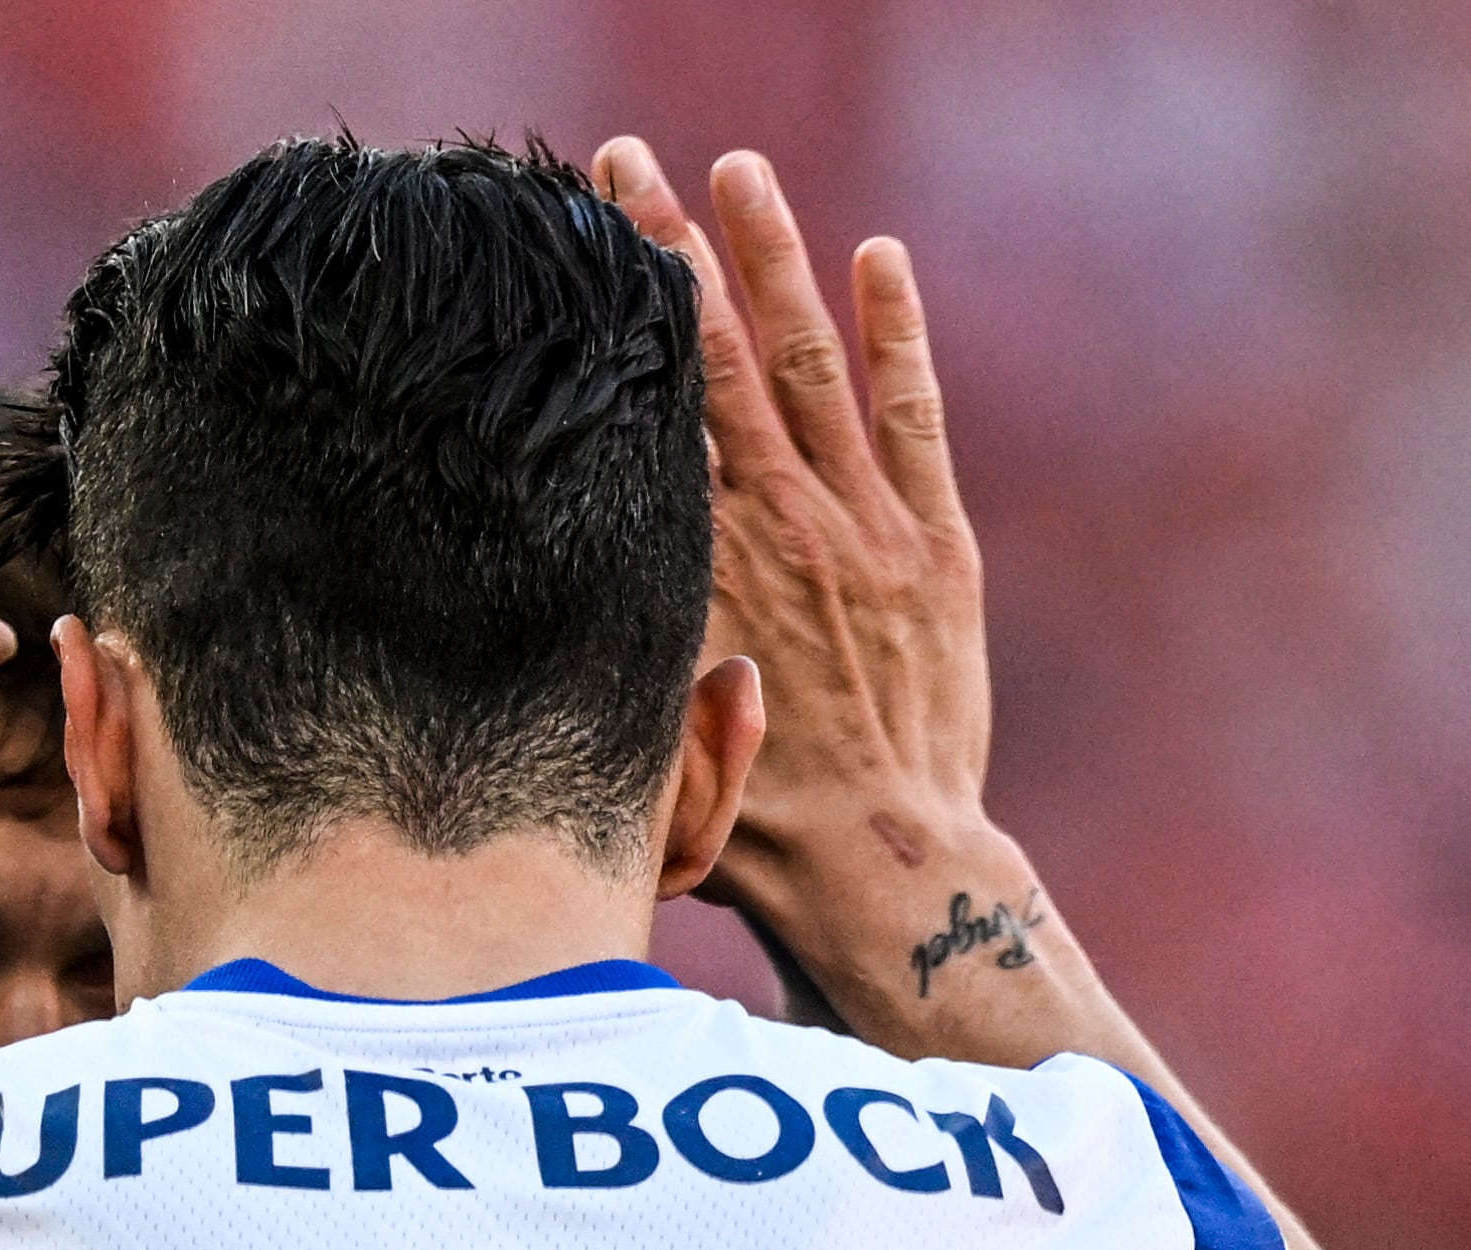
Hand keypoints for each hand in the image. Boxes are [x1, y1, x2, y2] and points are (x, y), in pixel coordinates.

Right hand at [597, 139, 1032, 1048]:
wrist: (880, 869)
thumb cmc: (748, 833)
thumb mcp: (644, 737)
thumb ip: (605, 656)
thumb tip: (537, 593)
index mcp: (693, 568)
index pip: (644, 411)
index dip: (610, 318)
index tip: (569, 239)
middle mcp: (770, 526)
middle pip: (707, 358)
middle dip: (662, 250)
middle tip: (625, 161)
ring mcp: (859, 528)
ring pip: (805, 363)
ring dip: (769, 258)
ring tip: (734, 170)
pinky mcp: (933, 549)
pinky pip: (909, 416)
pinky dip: (894, 333)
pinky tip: (875, 257)